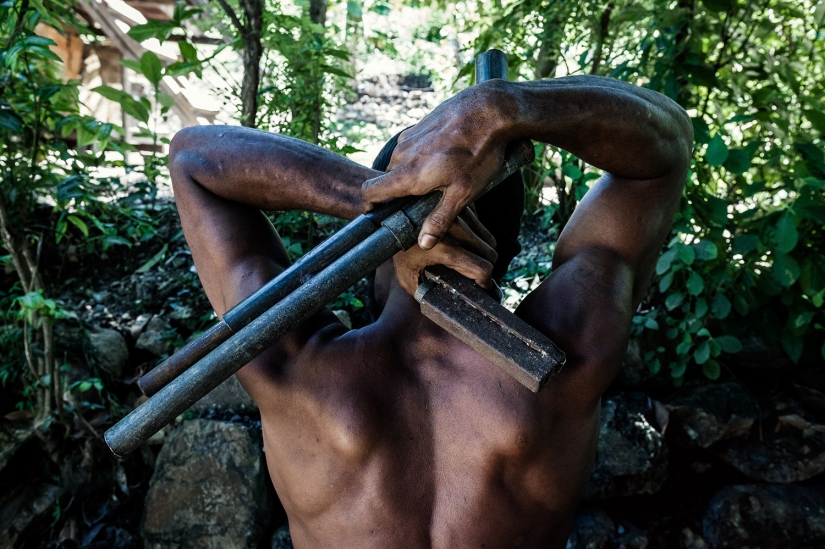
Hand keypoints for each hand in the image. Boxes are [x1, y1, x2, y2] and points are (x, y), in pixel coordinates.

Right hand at [362, 83, 510, 249]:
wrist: (491, 109)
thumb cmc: (479, 152)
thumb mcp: (463, 192)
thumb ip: (440, 219)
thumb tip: (423, 244)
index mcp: (409, 174)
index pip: (370, 191)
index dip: (369, 205)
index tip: (377, 214)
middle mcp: (403, 154)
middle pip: (389, 180)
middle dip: (401, 192)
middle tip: (425, 202)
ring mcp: (411, 137)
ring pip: (402, 163)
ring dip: (413, 174)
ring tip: (441, 178)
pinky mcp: (420, 125)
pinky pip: (412, 148)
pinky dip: (422, 157)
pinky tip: (446, 158)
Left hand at [392, 206, 497, 295]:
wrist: (391, 220)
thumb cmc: (397, 252)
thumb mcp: (408, 278)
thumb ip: (427, 294)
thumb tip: (444, 308)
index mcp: (442, 248)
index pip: (482, 269)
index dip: (484, 283)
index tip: (479, 288)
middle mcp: (453, 227)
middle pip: (489, 253)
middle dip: (484, 267)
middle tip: (474, 276)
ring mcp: (458, 213)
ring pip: (488, 239)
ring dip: (482, 252)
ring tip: (469, 260)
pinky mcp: (459, 206)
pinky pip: (480, 227)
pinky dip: (477, 238)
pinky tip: (464, 244)